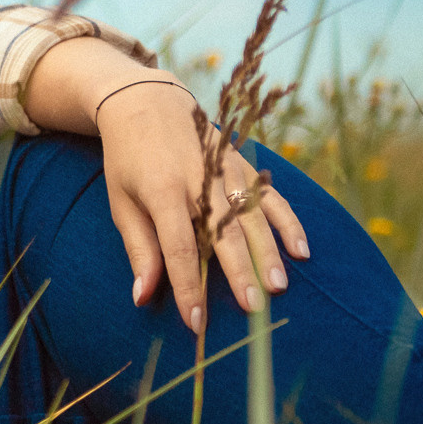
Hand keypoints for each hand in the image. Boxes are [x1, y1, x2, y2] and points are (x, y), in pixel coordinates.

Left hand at [94, 79, 310, 332]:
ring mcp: (223, 168)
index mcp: (161, 191)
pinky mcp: (241, 162)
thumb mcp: (121, 202)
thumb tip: (143, 298)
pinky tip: (301, 251)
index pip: (179, 247)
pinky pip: (270, 195)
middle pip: (222, 233)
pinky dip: (287, 222)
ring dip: (267, 252)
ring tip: (277, 287)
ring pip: (252, 215)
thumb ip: (138, 249)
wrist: (145, 102)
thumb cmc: (127, 161)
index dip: (187, 286)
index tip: (196, 321)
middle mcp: (197, 179)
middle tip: (252, 310)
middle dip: (237, 273)